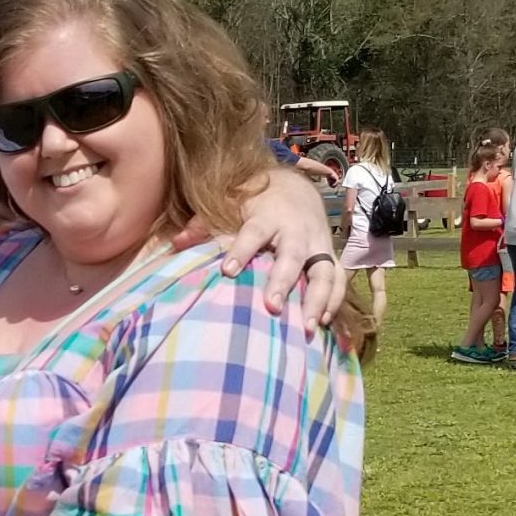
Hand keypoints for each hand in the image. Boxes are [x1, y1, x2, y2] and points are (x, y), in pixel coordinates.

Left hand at [213, 167, 343, 323]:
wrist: (296, 188)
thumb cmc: (257, 201)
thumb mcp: (230, 203)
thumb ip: (204, 224)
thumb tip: (177, 242)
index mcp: (268, 216)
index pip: (253, 233)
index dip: (241, 250)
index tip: (227, 271)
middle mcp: (296, 230)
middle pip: (292, 255)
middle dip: (283, 281)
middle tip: (273, 307)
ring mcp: (317, 243)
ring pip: (323, 270)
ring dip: (318, 299)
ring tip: (309, 327)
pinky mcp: (329, 255)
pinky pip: (338, 278)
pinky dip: (335, 299)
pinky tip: (324, 321)